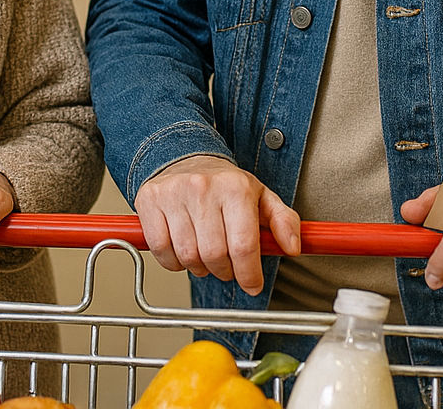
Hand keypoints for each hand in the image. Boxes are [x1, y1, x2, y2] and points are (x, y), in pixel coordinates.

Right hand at [132, 155, 300, 295]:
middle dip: (224, 272)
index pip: (244, 246)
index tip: (252, 285)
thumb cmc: (224, 184)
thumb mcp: (261, 197)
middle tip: (227, 268)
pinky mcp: (149, 200)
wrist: (185, 158)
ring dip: (199, 268)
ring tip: (205, 257)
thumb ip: (283, 221)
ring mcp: (173, 193)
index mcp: (235, 188)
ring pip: (187, 256)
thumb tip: (293, 246)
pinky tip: (182, 251)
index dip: (249, 274)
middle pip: (215, 255)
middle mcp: (203, 188)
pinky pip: (161, 249)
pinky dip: (173, 262)